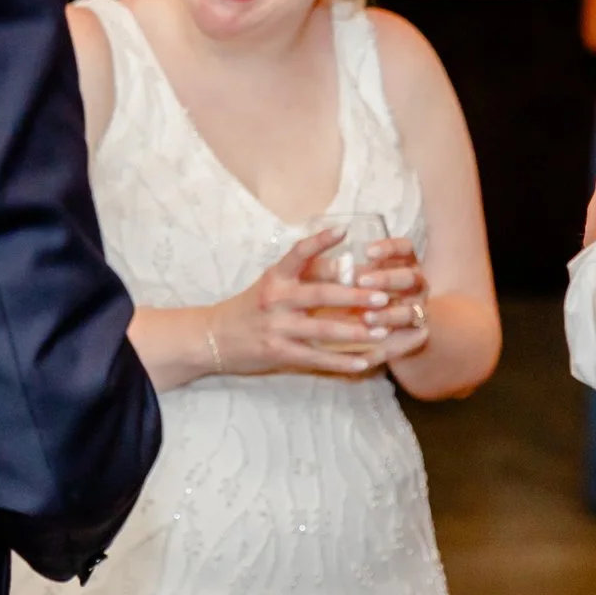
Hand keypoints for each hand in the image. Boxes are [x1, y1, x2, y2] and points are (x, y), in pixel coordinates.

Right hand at [206, 229, 392, 376]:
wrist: (213, 337)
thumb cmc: (249, 308)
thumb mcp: (269, 285)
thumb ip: (302, 277)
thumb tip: (346, 268)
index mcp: (275, 277)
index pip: (298, 253)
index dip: (320, 241)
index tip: (344, 231)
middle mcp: (276, 298)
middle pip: (320, 294)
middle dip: (354, 295)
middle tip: (382, 296)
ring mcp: (276, 327)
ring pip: (322, 329)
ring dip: (355, 332)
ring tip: (382, 332)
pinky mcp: (277, 351)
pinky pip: (315, 358)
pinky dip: (341, 362)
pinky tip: (363, 363)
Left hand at [355, 236, 432, 362]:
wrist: (384, 328)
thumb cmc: (364, 293)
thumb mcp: (356, 279)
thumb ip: (347, 274)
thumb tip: (333, 268)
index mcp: (404, 264)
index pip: (405, 249)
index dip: (390, 248)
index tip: (367, 252)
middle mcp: (416, 285)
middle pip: (410, 278)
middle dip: (387, 279)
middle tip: (362, 281)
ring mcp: (419, 309)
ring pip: (411, 311)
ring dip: (388, 314)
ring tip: (366, 317)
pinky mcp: (416, 334)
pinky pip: (408, 337)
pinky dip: (391, 338)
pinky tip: (373, 338)